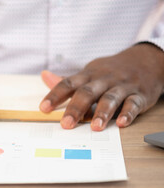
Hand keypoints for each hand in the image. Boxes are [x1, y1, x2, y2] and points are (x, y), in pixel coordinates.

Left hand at [40, 43, 163, 130]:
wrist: (145, 61)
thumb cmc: (109, 71)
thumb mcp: (88, 72)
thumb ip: (67, 80)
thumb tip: (44, 76)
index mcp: (88, 75)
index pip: (68, 84)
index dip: (55, 96)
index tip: (44, 109)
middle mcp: (103, 79)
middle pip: (87, 92)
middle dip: (76, 108)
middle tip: (66, 124)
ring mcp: (122, 86)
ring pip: (110, 98)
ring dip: (102, 112)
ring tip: (95, 127)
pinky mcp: (139, 95)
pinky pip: (133, 104)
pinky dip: (127, 113)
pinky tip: (121, 123)